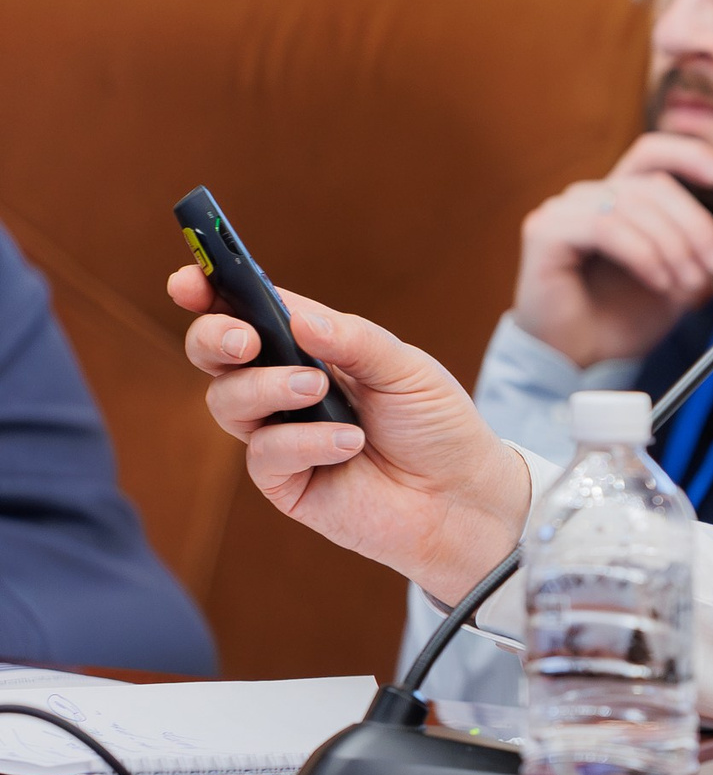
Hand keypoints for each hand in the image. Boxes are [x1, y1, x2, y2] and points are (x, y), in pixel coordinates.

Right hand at [168, 270, 529, 603]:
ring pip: (228, 401)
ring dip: (267, 387)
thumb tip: (297, 317)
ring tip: (317, 389)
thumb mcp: (406, 368)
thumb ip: (352, 340)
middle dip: (215, 338)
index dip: (211, 292)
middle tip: (245, 340)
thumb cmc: (435, 423)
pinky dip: (305, 442)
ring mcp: (280, 435)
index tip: (188, 279)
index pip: (251, 313)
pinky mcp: (284, 482)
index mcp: (311, 348)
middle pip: (216, 355)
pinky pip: (265, 454)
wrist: (463, 495)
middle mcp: (284, 389)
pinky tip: (349, 442)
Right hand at [513, 133, 712, 366]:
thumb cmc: (620, 320)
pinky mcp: (545, 231)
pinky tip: (659, 281)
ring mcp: (563, 211)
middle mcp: (587, 197)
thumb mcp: (676, 283)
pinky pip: (606, 228)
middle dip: (696, 226)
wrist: (580, 361)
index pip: (650, 154)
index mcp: (616, 199)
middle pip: (654, 186)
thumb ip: (699, 255)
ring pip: (633, 207)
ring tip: (687, 285)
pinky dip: (642, 255)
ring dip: (672, 247)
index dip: (687, 154)